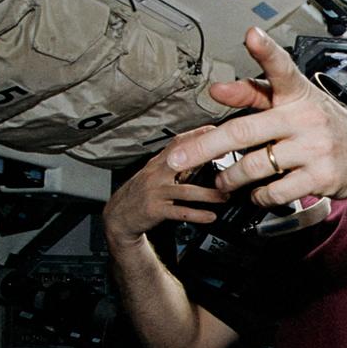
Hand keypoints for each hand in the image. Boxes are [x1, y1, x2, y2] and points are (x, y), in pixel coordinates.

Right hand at [103, 125, 225, 249]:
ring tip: (225, 196)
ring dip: (209, 194)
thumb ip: (177, 166)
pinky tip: (211, 216)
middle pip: (183, 161)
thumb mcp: (156, 175)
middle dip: (206, 158)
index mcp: (158, 163)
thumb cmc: (141, 193)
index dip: (197, 135)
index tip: (216, 131)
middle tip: (228, 160)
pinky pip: (180, 212)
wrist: (118, 216)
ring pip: (186, 190)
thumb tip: (204, 157)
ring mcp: (156, 191)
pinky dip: (198, 215)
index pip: (178, 143)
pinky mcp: (155, 209)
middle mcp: (157, 174)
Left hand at [164, 27, 346, 206]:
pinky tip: (257, 192)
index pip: (281, 68)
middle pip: (245, 131)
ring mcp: (314, 149)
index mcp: (298, 94)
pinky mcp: (320, 177)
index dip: (265, 51)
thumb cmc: (326, 127)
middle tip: (180, 158)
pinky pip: (275, 191)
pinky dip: (258, 195)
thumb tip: (216, 89)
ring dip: (230, 178)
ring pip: (254, 166)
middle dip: (206, 147)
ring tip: (223, 180)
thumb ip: (255, 94)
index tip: (251, 35)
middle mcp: (305, 118)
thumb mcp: (296, 103)